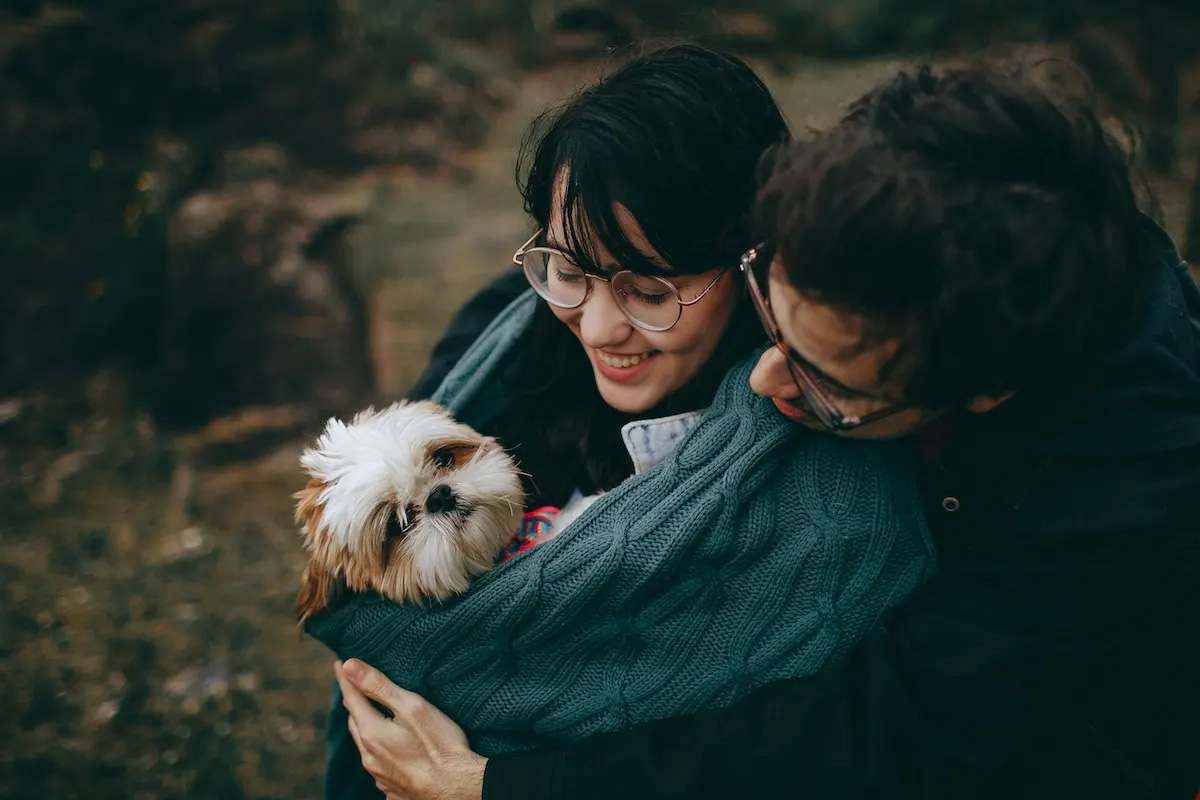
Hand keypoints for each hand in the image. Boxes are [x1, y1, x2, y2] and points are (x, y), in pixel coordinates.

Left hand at [334, 659, 486, 799]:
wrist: (458, 789)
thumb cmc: (440, 745)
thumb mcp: (412, 707)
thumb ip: (378, 686)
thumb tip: (349, 666)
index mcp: (371, 733)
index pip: (352, 698)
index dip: (345, 679)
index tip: (339, 663)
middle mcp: (369, 757)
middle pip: (355, 722)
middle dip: (354, 702)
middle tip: (354, 686)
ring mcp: (380, 776)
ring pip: (365, 745)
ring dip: (364, 727)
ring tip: (369, 714)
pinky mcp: (392, 788)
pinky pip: (378, 764)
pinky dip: (378, 749)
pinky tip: (389, 748)